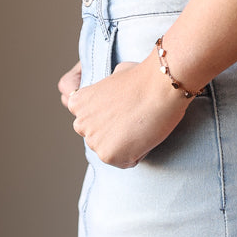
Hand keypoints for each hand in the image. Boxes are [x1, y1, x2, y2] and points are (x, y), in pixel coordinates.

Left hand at [57, 55, 191, 168]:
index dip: (109, 117)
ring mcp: (93, 141)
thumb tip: (116, 84)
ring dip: (125, 145)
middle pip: (99, 139)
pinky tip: (143, 136)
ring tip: (140, 126)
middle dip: (113, 134)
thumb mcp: (117, 74)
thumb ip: (108, 88)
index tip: (122, 109)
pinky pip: (125, 162)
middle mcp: (80, 123)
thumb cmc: (143, 77)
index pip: (90, 122)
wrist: (159, 88)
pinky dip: (137, 154)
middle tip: (133, 119)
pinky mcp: (107, 155)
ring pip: (112, 152)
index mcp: (77, 103)